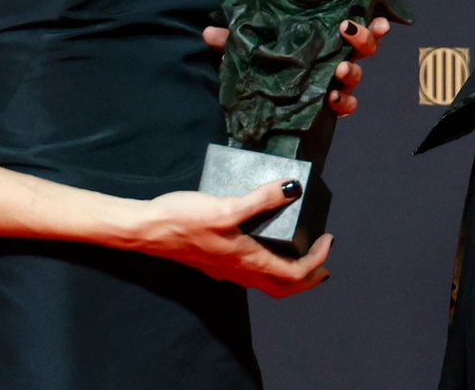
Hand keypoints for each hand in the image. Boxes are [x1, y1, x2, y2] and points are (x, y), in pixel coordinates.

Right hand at [133, 181, 331, 297]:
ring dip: (289, 273)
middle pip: (283, 287)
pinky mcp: (215, 262)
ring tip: (301, 253)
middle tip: (323, 259)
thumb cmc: (184, 220)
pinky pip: (250, 272)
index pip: (295, 274)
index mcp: (248, 261)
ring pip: (267, 281)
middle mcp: (240, 271)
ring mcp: (226, 269)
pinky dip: (269, 265)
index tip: (327, 239)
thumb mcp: (226, 206)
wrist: (147, 230)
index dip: (317, 260)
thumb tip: (294, 188)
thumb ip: (261, 199)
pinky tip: (264, 245)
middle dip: (309, 277)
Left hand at [201, 16, 388, 117]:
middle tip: (350, 33)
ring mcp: (333, 84)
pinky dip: (343, 102)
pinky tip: (332, 99)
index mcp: (321, 38)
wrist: (262, 110)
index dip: (366, 21)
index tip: (375, 16)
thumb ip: (232, 40)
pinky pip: (346, 105)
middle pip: (363, 48)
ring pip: (356, 76)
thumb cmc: (262, 66)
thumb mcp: (247, 50)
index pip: (349, 25)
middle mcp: (333, 58)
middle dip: (364, 40)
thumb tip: (209, 32)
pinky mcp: (329, 108)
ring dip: (352, 72)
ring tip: (340, 71)